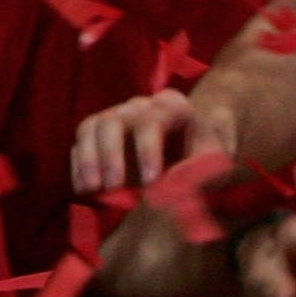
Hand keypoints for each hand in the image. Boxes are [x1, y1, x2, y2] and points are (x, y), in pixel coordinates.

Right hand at [70, 89, 228, 195]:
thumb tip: (173, 185)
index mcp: (173, 108)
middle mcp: (140, 106)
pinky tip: (84, 189)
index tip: (150, 181)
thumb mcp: (216, 161)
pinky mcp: (98, 132)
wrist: (191, 148)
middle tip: (113, 187)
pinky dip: (79, 166)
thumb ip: (201, 170)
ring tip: (92, 190)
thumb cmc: (206, 154)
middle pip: (114, 121)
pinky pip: (80, 142)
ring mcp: (116, 116)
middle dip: (112, 155)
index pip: (153, 121)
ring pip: (91, 127)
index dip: (148, 149)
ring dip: (89, 159)